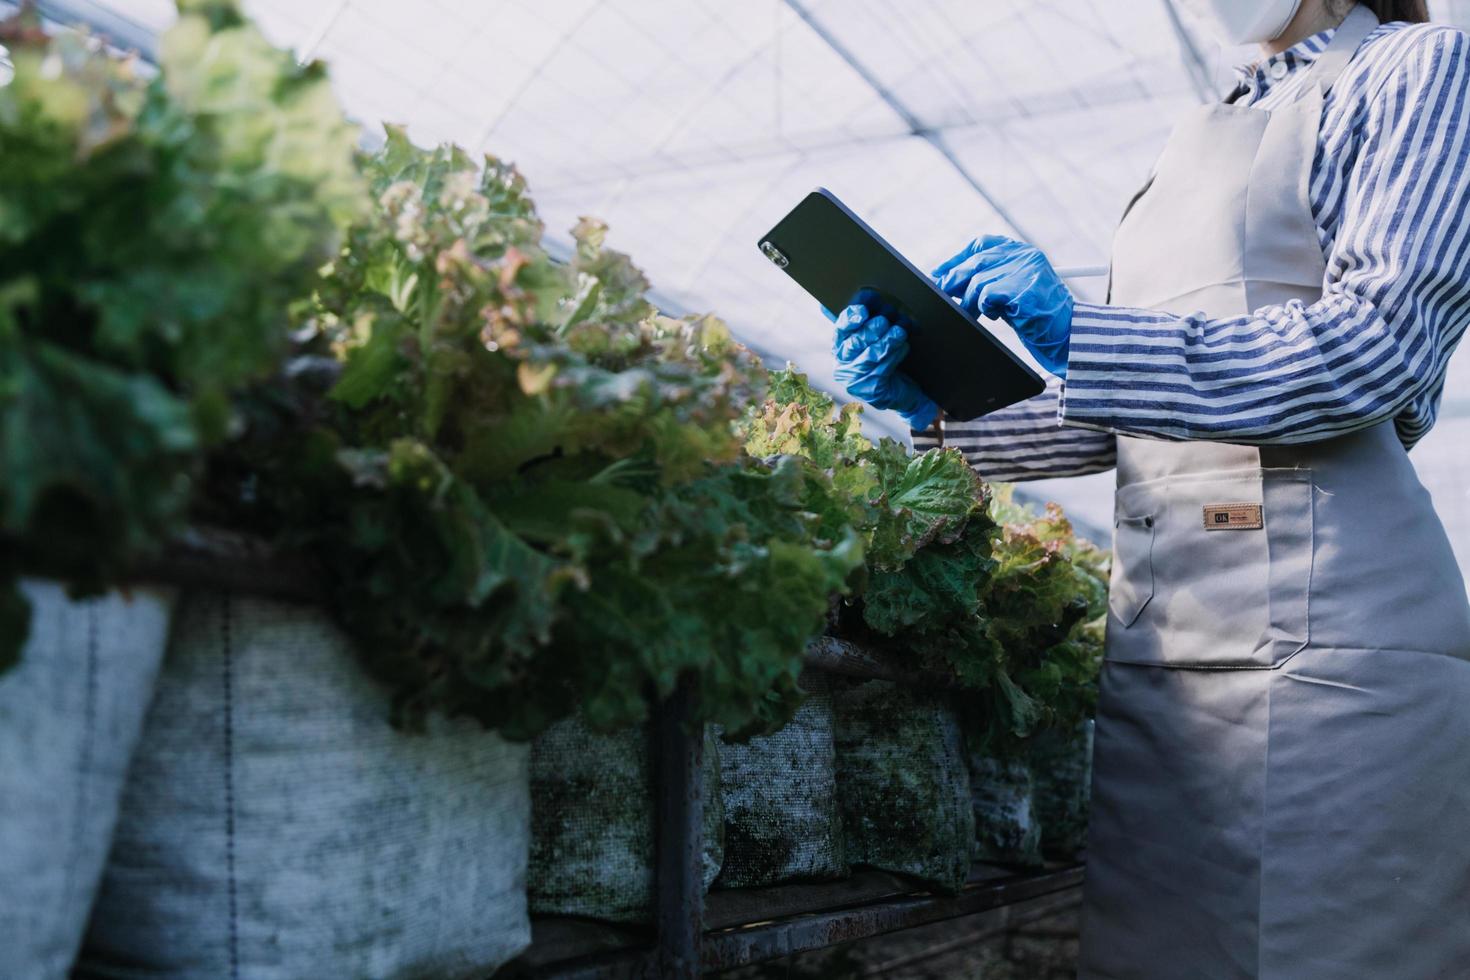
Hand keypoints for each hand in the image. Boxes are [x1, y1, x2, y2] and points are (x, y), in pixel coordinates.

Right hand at [831, 304, 937, 430]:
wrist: (902, 392)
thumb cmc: (886, 360)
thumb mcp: (874, 339)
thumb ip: (864, 321)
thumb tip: (857, 295)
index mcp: (841, 348)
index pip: (841, 330)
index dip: (850, 319)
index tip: (862, 311)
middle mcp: (843, 365)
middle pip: (854, 343)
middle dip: (870, 331)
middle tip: (884, 320)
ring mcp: (856, 381)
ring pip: (870, 356)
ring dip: (886, 341)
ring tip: (899, 331)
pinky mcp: (872, 392)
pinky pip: (883, 370)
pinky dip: (894, 356)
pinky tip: (903, 347)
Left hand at [932, 235, 1071, 377]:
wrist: (1065, 332)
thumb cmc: (1034, 314)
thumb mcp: (1009, 290)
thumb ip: (986, 279)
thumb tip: (946, 279)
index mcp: (1020, 251)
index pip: (980, 245)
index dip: (956, 259)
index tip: (939, 274)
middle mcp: (1024, 255)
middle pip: (976, 262)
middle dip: (955, 281)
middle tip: (944, 297)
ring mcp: (1026, 270)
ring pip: (979, 281)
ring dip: (972, 302)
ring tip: (978, 314)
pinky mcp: (1024, 288)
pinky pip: (988, 295)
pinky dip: (985, 308)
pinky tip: (996, 315)